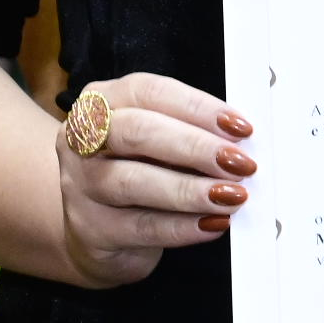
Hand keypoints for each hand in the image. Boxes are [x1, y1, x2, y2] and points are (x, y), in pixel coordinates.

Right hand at [55, 73, 256, 286]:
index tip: (239, 126)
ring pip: (133, 182)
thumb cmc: (137, 169)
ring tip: (230, 196)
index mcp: (103, 102)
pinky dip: (181, 226)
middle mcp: (83, 139)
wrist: (95, 228)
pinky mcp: (91, 229)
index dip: (196, 107)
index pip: (149, 92)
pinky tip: (212, 224)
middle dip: (194, 146)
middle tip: (238, 162)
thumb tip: (241, 140)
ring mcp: (82, 185)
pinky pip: (140, 227)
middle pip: (136, 132)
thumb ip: (190, 132)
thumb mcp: (156, 141)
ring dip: (189, 189)